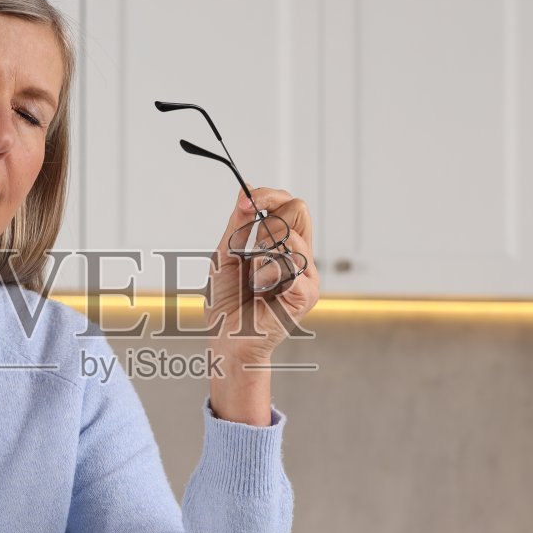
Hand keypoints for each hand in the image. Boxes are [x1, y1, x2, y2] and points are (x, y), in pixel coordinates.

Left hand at [206, 188, 319, 423]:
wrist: (227, 340)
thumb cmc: (228, 304)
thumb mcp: (226, 254)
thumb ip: (238, 225)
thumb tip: (245, 192)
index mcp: (284, 246)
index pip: (289, 204)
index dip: (268, 196)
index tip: (246, 202)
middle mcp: (300, 257)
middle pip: (299, 210)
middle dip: (267, 216)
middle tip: (248, 241)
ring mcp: (307, 276)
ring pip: (291, 236)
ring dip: (261, 252)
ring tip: (253, 278)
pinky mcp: (306, 294)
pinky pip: (293, 263)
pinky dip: (268, 272)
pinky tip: (261, 289)